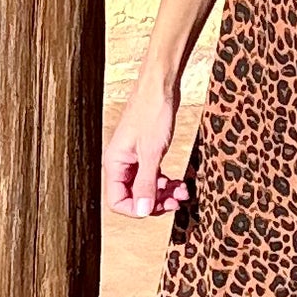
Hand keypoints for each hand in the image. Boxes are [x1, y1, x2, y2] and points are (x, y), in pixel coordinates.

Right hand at [102, 80, 192, 218]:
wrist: (160, 85)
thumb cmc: (152, 111)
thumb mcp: (152, 153)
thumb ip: (146, 183)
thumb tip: (142, 210)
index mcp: (115, 163)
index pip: (117, 200)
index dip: (137, 209)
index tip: (158, 208)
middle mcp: (121, 163)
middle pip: (133, 196)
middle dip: (155, 202)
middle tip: (176, 202)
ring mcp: (134, 158)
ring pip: (145, 188)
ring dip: (163, 194)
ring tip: (182, 192)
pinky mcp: (147, 152)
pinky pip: (153, 176)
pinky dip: (166, 182)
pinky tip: (179, 182)